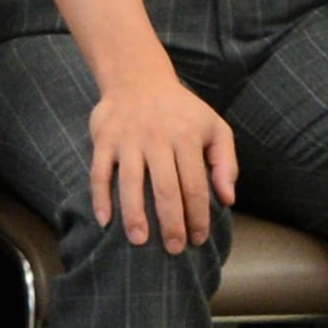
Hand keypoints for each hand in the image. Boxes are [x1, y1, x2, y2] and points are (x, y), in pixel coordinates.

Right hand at [85, 68, 235, 252]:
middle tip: (173, 249)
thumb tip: (228, 199)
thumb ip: (226, 162)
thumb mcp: (215, 127)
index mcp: (187, 137)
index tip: (198, 239)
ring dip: (134, 214)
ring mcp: (127, 139)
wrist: (138, 78)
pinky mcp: (104, 139)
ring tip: (139, 241)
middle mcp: (157, 138)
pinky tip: (104, 220)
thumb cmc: (182, 110)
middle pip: (165, 188)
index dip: (198, 216)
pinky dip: (100, 196)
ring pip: (130, 182)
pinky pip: (99, 172)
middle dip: (170, 222)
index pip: (195, 185)